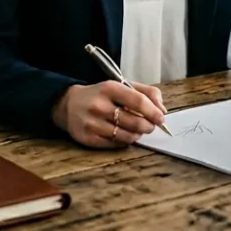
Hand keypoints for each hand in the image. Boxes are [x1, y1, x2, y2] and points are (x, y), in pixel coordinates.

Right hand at [51, 81, 166, 148]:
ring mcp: (92, 123)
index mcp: (110, 88)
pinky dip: (125, 141)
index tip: (161, 118)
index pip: (138, 101)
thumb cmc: (102, 95)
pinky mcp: (87, 138)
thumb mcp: (122, 85)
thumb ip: (146, 93)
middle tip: (150, 126)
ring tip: (137, 130)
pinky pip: (115, 144)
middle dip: (148, 126)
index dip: (154, 112)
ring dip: (138, 135)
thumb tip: (162, 110)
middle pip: (135, 122)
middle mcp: (99, 106)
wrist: (69, 104)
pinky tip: (123, 134)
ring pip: (127, 136)